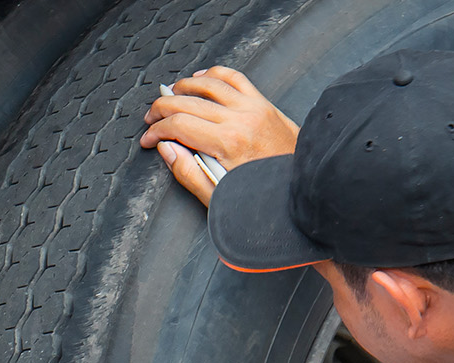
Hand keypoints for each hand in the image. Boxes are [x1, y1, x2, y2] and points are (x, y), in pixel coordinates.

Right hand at [142, 67, 300, 205]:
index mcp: (228, 144)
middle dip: (161, 108)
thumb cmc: (266, 197)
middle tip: (152, 120)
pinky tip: (201, 80)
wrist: (303, 189)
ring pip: (208, 82)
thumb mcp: (219, 197)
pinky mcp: (264, 104)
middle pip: (187, 101)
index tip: (149, 139)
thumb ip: (188, 173)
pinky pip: (235, 77)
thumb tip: (167, 149)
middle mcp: (241, 119)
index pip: (178, 125)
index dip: (156, 130)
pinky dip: (214, 74)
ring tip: (170, 96)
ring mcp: (254, 108)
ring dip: (183, 86)